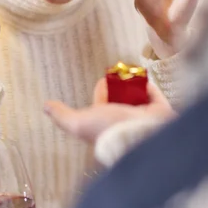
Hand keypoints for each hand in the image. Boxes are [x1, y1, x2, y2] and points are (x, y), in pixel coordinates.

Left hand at [44, 78, 173, 142]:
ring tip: (132, 72)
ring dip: (135, 84)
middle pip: (121, 99)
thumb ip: (62, 116)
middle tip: (119, 72)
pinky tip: (144, 76)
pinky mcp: (162, 112)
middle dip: (120, 87)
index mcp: (107, 124)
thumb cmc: (108, 130)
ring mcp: (145, 118)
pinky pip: (155, 95)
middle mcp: (126, 121)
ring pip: (139, 97)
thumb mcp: (79, 123)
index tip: (104, 79)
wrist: (139, 135)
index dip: (102, 91)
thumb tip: (45, 106)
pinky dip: (150, 86)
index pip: (103, 103)